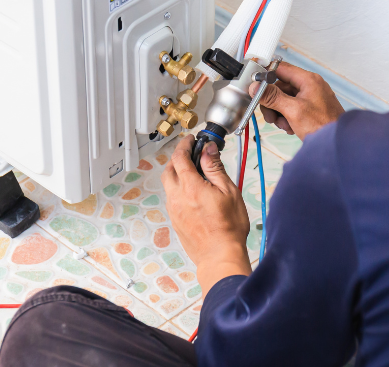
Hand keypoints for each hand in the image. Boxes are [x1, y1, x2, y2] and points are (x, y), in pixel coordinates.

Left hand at [162, 135, 250, 296]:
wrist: (220, 256)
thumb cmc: (228, 228)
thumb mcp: (229, 191)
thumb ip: (215, 168)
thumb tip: (208, 150)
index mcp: (190, 187)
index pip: (179, 157)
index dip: (184, 145)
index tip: (191, 140)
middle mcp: (177, 197)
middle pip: (169, 169)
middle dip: (178, 157)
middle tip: (191, 154)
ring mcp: (174, 209)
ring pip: (169, 184)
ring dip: (177, 174)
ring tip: (194, 173)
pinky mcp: (175, 220)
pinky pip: (172, 198)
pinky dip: (179, 189)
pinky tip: (193, 193)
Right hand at [249, 62, 343, 139]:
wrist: (337, 144)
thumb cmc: (323, 126)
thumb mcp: (293, 110)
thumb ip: (272, 97)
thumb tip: (256, 87)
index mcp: (308, 80)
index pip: (280, 68)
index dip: (266, 76)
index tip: (255, 86)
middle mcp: (309, 86)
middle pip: (279, 87)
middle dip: (272, 102)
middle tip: (270, 115)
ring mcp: (309, 97)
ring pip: (283, 99)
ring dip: (278, 113)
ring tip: (283, 124)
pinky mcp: (309, 108)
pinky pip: (290, 108)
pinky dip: (286, 117)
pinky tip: (290, 127)